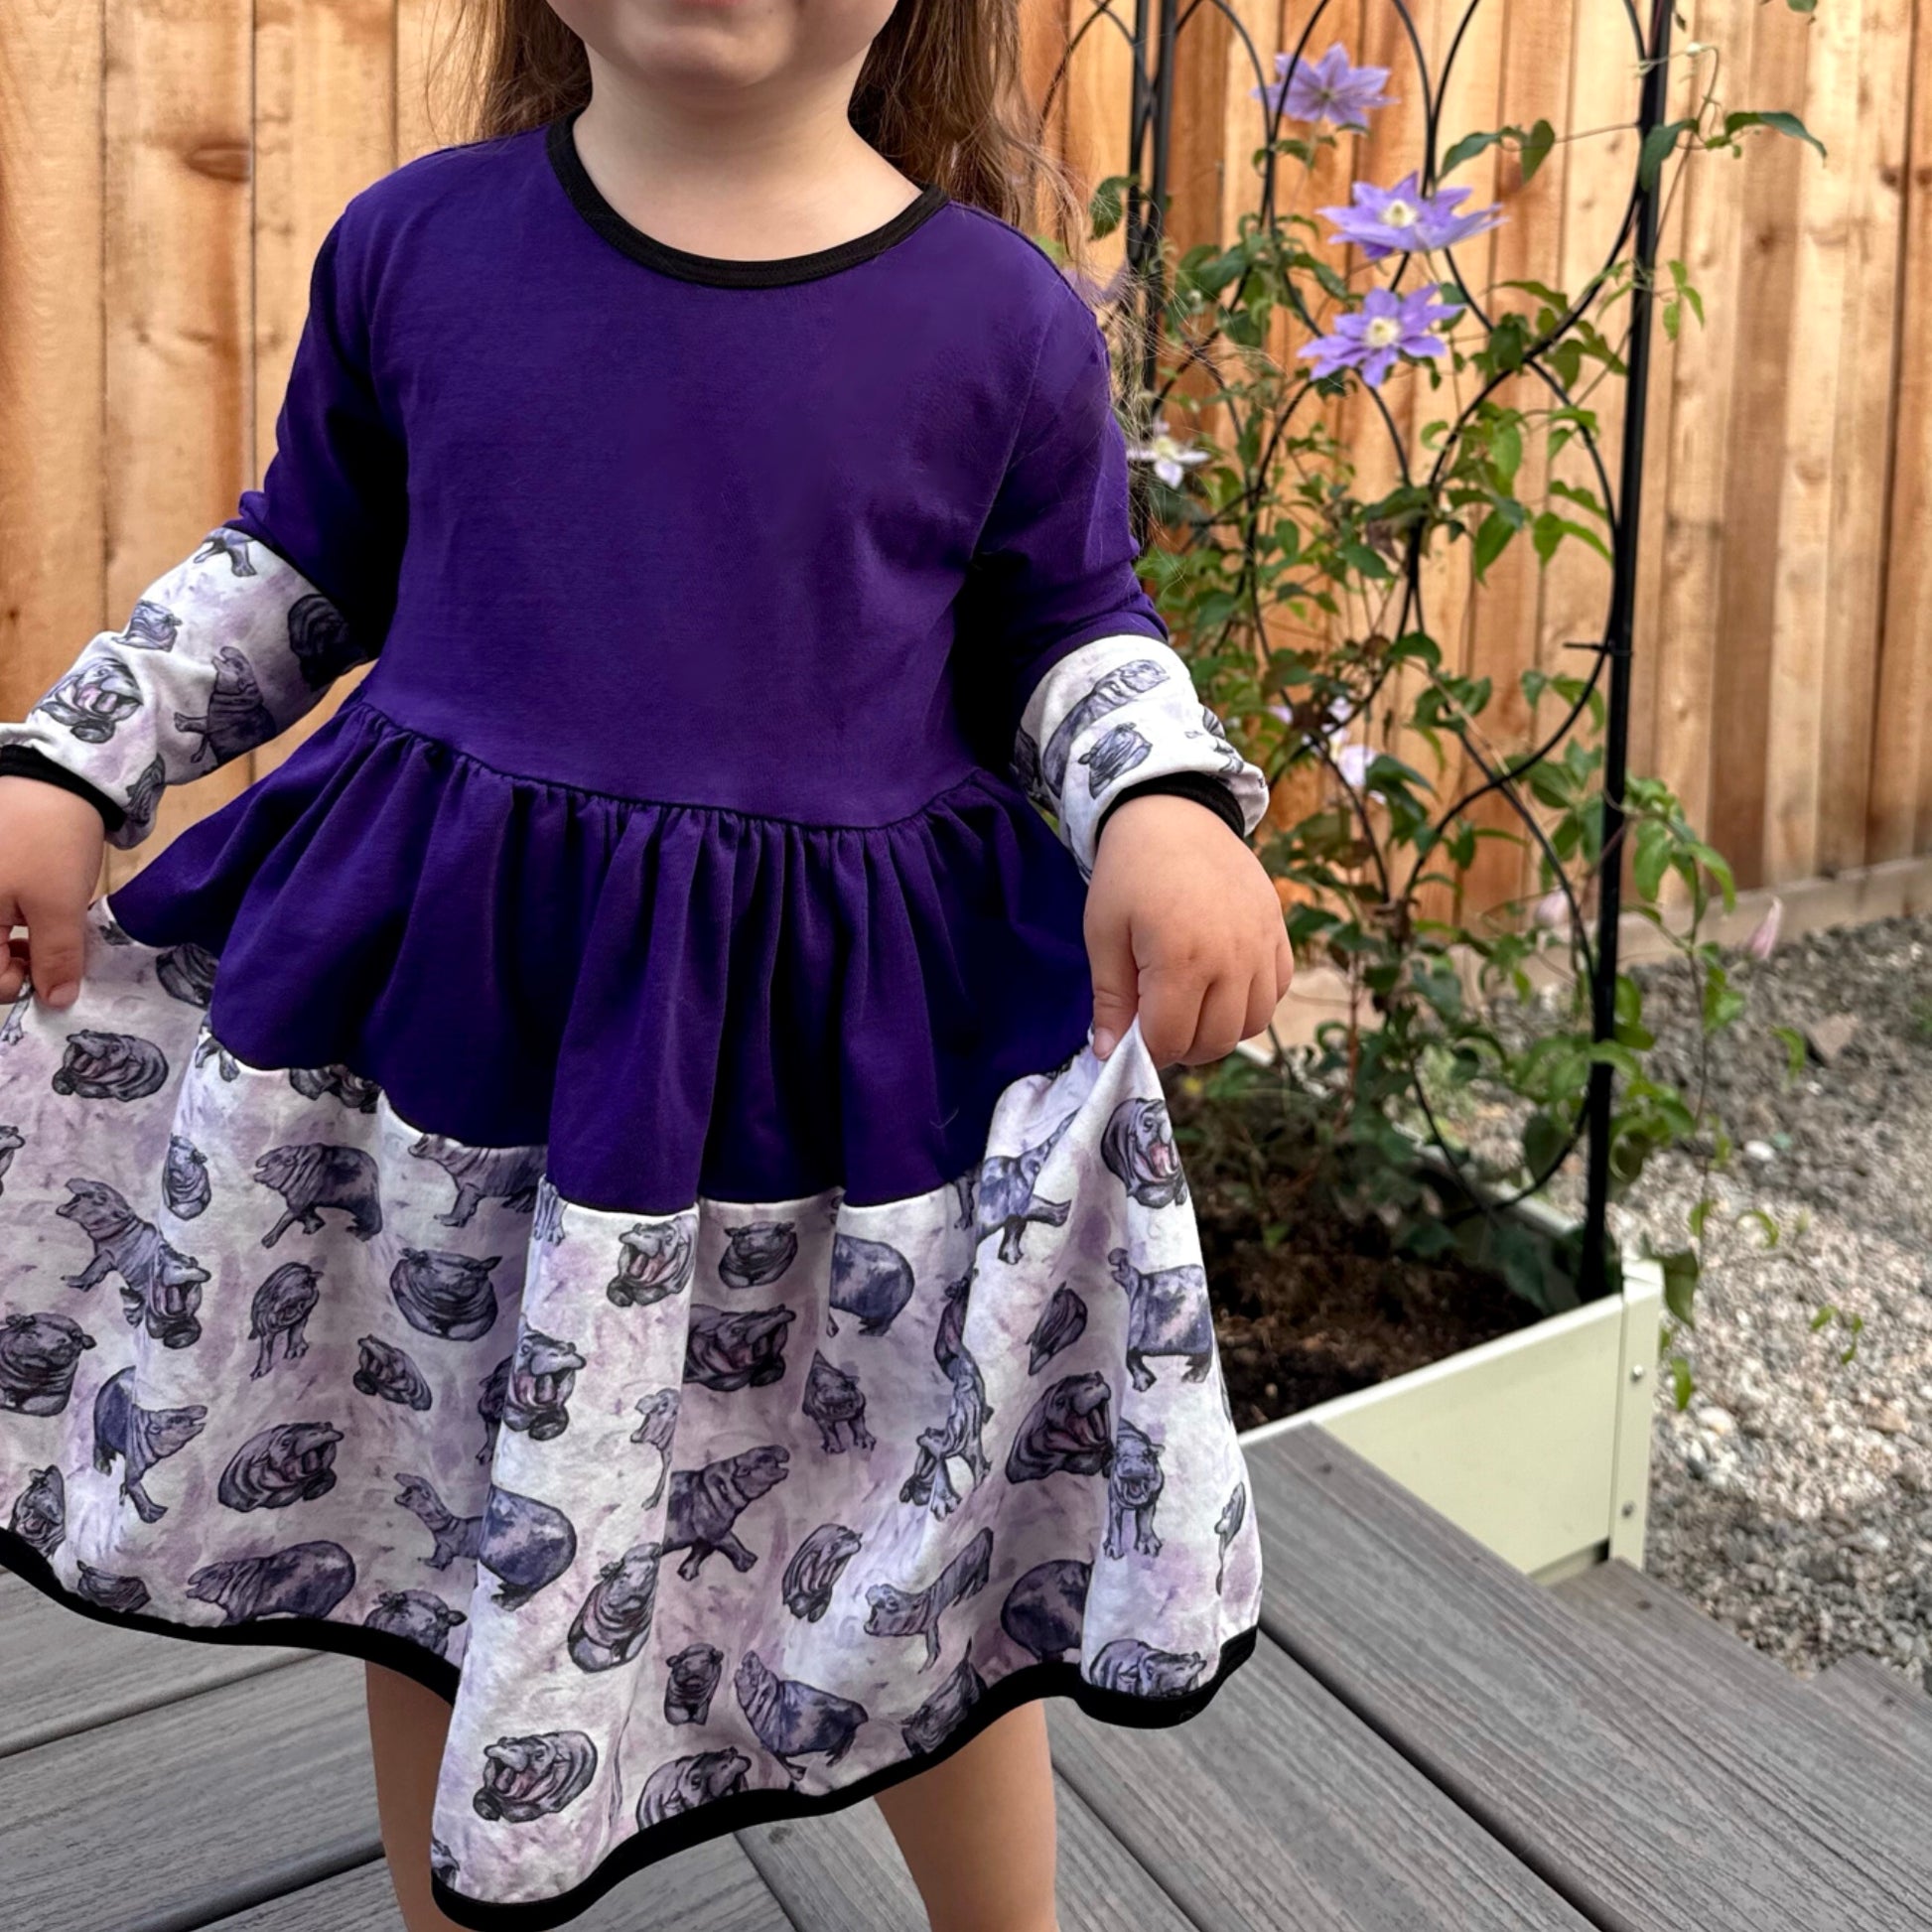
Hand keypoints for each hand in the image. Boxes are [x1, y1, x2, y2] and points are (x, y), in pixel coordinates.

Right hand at [0, 776, 105, 1010]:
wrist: (54, 779)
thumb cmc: (50, 842)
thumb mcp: (59, 906)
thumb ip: (55, 958)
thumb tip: (54, 1000)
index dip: (19, 984)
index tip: (54, 976)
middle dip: (19, 963)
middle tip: (55, 954)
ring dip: (20, 944)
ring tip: (51, 932)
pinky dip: (18, 923)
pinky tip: (42, 914)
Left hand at [1084, 791, 1292, 1067]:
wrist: (1175, 815)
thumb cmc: (1129, 873)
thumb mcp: (1103, 934)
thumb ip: (1110, 999)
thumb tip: (1108, 1056)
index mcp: (1181, 958)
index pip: (1171, 1040)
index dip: (1146, 1050)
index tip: (1132, 1037)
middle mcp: (1232, 957)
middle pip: (1215, 1041)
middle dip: (1182, 1046)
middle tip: (1158, 1023)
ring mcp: (1262, 945)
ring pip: (1252, 1024)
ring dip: (1219, 1029)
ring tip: (1190, 1006)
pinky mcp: (1279, 932)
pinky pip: (1277, 991)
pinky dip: (1251, 1002)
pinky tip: (1221, 984)